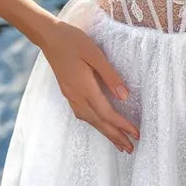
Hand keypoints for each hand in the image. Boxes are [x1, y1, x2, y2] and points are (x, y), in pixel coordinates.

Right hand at [40, 20, 139, 153]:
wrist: (49, 36)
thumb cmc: (74, 41)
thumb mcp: (95, 53)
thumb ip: (110, 75)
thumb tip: (125, 96)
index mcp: (84, 87)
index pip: (107, 113)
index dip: (122, 125)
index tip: (136, 133)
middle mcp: (76, 96)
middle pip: (98, 122)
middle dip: (115, 136)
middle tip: (130, 149)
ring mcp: (70, 95)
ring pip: (90, 120)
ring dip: (105, 132)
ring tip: (119, 143)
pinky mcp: (68, 92)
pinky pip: (82, 114)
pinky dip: (94, 123)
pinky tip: (100, 124)